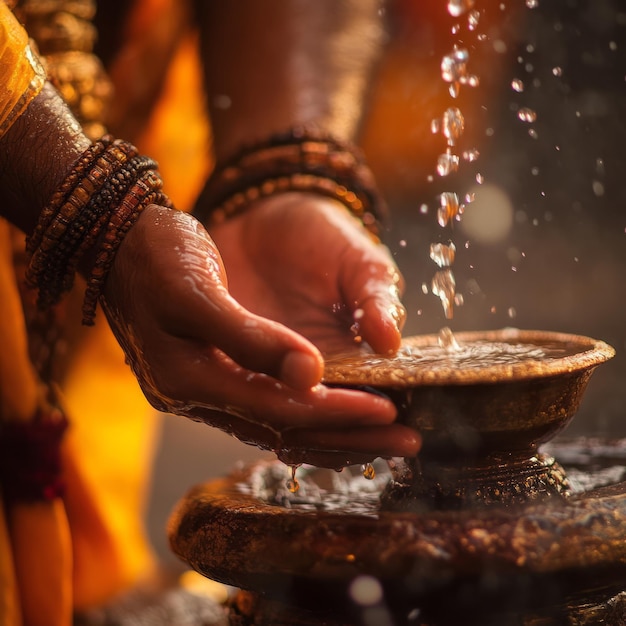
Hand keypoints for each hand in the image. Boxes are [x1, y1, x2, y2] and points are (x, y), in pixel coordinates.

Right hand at [101, 205, 419, 467]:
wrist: (124, 232)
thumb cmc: (157, 252)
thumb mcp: (197, 289)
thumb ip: (251, 337)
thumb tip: (309, 376)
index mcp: (190, 378)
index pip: (278, 410)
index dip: (335, 412)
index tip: (388, 411)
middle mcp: (198, 394)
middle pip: (285, 430)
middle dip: (347, 437)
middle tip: (404, 442)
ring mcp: (206, 386)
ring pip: (280, 425)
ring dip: (332, 432)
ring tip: (383, 438)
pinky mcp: (216, 372)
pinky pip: (268, 407)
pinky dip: (308, 415)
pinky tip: (336, 417)